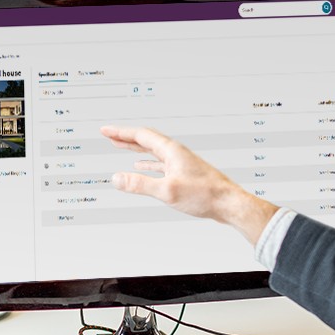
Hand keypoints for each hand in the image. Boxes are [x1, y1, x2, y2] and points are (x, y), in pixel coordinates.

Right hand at [100, 126, 277, 243]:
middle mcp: (175, 153)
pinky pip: (159, 163)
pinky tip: (142, 166)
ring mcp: (180, 162)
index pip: (141, 135)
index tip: (106, 130)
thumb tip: (117, 178)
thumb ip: (139, 184)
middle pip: (146, 140)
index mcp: (171, 151)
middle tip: (109, 135)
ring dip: (135, 148)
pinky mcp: (183, 173)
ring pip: (152, 151)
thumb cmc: (205, 195)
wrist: (228, 203)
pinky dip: (147, 162)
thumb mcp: (166, 191)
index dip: (121, 133)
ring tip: (121, 146)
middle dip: (125, 137)